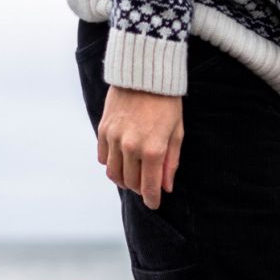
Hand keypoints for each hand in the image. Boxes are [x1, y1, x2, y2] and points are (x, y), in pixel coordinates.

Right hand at [98, 86, 185, 208]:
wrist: (144, 75)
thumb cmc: (167, 104)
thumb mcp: (177, 133)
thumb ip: (171, 162)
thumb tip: (166, 186)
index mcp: (153, 149)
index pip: (148, 186)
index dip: (152, 199)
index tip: (154, 204)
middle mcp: (131, 146)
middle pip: (130, 182)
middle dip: (139, 189)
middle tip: (146, 187)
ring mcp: (114, 138)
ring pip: (113, 173)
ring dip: (123, 179)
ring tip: (133, 176)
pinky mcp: (103, 130)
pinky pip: (102, 157)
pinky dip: (111, 163)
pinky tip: (122, 160)